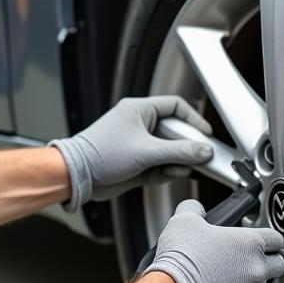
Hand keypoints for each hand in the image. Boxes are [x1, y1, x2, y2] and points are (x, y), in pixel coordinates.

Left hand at [50, 96, 213, 211]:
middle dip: (186, 146)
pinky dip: (167, 171)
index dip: (193, 119)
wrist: (78, 176)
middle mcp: (139, 125)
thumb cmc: (101, 154)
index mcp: (139, 110)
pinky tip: (170, 174)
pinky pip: (159, 165)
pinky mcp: (136, 163)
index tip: (205, 134)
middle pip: (174, 132)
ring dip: (177, 161)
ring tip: (182, 168)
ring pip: (168, 151)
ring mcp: (138, 145)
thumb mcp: (147, 151)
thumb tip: (203, 151)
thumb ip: (179, 151)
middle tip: (199, 155)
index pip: (175, 106)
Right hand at [146, 199, 283, 282]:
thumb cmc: (181, 261)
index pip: (276, 239)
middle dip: (267, 264)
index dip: (268, 240)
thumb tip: (195, 209)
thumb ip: (194, 210)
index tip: (261, 244)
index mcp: (249, 243)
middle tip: (249, 264)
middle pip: (279, 265)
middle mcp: (257, 269)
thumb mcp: (183, 222)